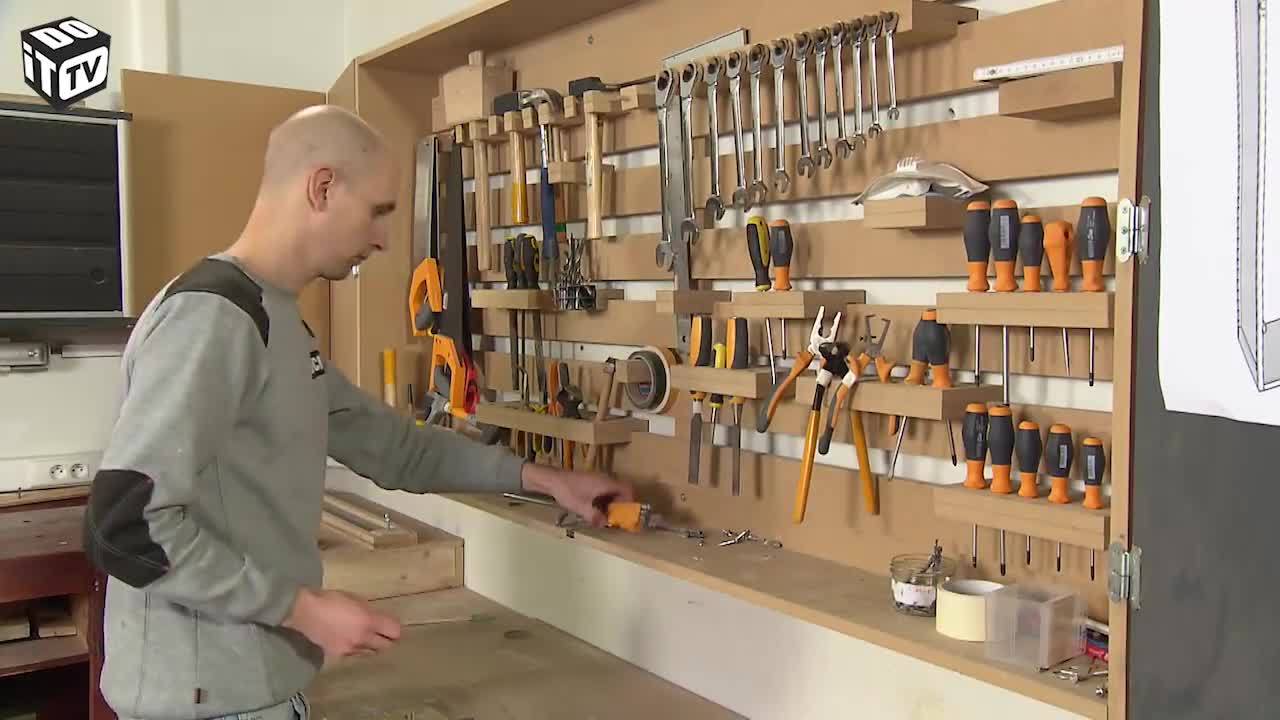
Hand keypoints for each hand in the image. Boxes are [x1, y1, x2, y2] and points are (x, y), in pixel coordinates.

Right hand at [282, 587, 401, 662]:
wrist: (303, 611)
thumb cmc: (329, 599)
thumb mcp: (354, 599)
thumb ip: (369, 611)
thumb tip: (378, 619)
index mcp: (368, 621)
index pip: (395, 631)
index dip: (395, 629)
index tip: (392, 626)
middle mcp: (362, 639)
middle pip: (386, 647)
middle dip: (387, 641)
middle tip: (383, 635)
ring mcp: (349, 649)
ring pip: (370, 653)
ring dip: (371, 647)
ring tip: (366, 638)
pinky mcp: (337, 656)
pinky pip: (353, 655)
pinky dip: (355, 650)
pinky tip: (349, 642)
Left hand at [520, 463, 633, 525]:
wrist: (552, 479)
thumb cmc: (568, 491)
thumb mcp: (581, 507)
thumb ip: (594, 516)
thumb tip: (604, 523)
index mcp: (606, 483)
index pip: (627, 488)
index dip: (630, 500)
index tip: (627, 513)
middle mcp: (604, 479)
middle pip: (621, 489)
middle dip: (621, 504)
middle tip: (617, 516)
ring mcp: (597, 479)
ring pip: (612, 490)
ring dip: (612, 501)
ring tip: (606, 514)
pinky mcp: (590, 481)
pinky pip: (603, 489)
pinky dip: (604, 499)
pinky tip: (595, 508)